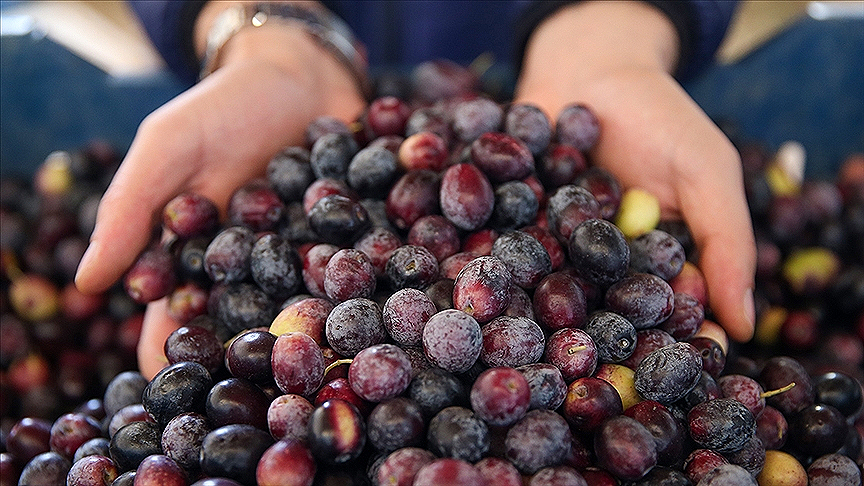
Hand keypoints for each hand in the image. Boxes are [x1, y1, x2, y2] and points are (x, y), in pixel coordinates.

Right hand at [75, 19, 365, 377]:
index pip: (180, 312)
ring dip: (310, 328)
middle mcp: (254, 268)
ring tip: (314, 357)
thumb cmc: (222, 107)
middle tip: (252, 381)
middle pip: (246, 322)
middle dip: (248, 350)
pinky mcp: (354, 240)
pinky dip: (364, 280)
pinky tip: (371, 303)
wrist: (298, 72)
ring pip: (304, 305)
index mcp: (200, 256)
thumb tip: (86, 282)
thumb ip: (131, 209)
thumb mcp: (168, 147)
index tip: (177, 371)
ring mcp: (307, 256)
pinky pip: (359, 266)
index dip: (176, 343)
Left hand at [515, 2, 755, 342]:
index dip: (665, 341)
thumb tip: (743, 329)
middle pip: (600, 316)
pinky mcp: (511, 227)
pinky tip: (481, 278)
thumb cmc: (660, 118)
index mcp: (653, 266)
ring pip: (547, 294)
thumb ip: (726, 240)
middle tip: (588, 360)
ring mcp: (552, 251)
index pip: (662, 316)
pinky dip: (491, 262)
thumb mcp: (708, 170)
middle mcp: (600, 270)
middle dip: (594, 338)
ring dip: (537, 312)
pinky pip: (501, 251)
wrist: (590, 69)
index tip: (666, 363)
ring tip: (531, 332)